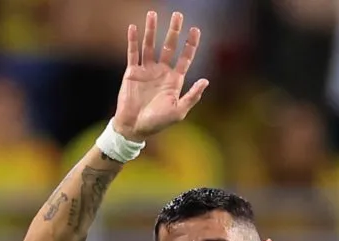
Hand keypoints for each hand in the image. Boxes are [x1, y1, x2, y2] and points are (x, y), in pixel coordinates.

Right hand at [112, 11, 208, 141]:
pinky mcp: (132, 72)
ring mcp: (147, 70)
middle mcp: (162, 72)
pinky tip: (134, 27)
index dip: (190, 44)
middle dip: (174, 31)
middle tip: (178, 15)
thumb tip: (206, 80)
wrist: (135, 127)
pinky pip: (133, 53)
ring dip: (152, 30)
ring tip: (152, 14)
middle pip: (169, 46)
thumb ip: (192, 96)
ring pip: (150, 45)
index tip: (195, 29)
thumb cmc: (158, 122)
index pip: (185, 58)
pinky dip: (133, 40)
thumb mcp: (179, 111)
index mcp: (175, 80)